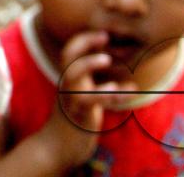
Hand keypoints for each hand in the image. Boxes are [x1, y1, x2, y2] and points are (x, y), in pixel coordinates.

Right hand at [35, 31, 135, 170]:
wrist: (58, 148)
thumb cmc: (75, 121)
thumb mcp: (83, 96)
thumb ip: (91, 82)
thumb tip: (112, 69)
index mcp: (70, 79)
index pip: (71, 51)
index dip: (85, 39)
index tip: (105, 34)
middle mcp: (67, 85)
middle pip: (68, 55)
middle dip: (84, 42)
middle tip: (105, 36)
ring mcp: (70, 99)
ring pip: (72, 74)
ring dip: (88, 63)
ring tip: (107, 60)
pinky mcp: (77, 114)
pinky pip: (88, 100)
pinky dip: (105, 93)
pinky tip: (125, 92)